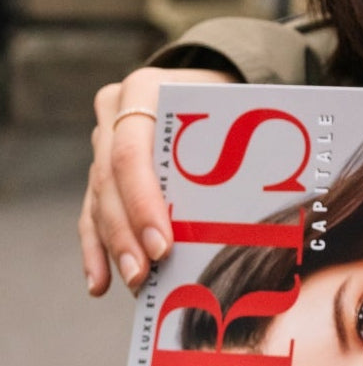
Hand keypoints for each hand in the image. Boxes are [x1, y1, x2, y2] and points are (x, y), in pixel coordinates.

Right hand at [80, 66, 237, 295]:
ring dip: (113, 246)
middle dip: (126, 233)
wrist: (214, 82)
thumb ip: (239, 148)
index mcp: (144, 90)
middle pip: (110, 181)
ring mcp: (104, 140)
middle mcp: (115, 112)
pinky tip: (100, 282)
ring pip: (99, 199)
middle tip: (144, 274)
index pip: (132, 153)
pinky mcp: (101, 167)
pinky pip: (92, 211)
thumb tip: (269, 212)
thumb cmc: (234, 102)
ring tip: (133, 283)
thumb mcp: (239, 111)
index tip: (162, 245)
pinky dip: (97, 248)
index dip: (142, 202)